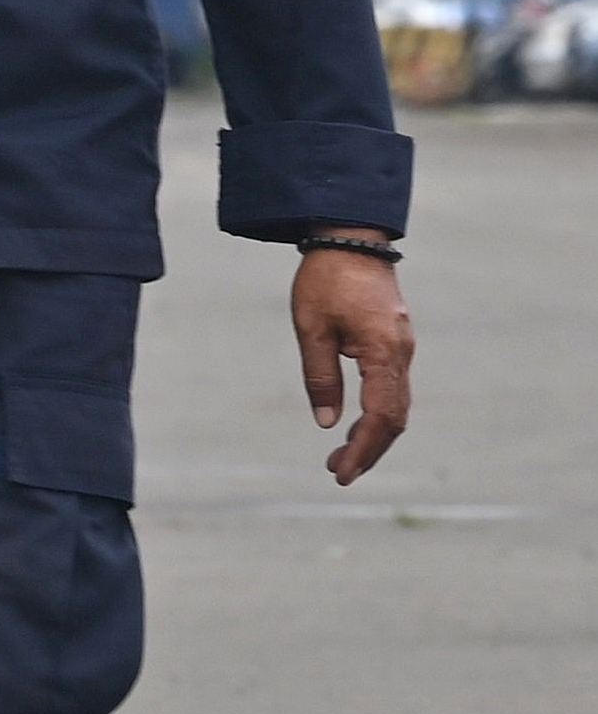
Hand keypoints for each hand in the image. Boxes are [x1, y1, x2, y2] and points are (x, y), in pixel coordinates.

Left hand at [293, 242, 413, 484]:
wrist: (351, 240)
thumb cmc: (326, 281)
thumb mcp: (311, 329)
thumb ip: (320, 376)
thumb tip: (326, 423)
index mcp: (383, 354)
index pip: (380, 417)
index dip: (363, 449)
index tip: (342, 472)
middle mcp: (401, 356)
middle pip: (394, 418)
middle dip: (369, 449)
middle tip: (339, 472)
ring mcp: (402, 350)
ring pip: (396, 406)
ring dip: (374, 434)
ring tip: (342, 455)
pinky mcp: (396, 343)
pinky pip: (393, 389)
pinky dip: (378, 413)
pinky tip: (355, 423)